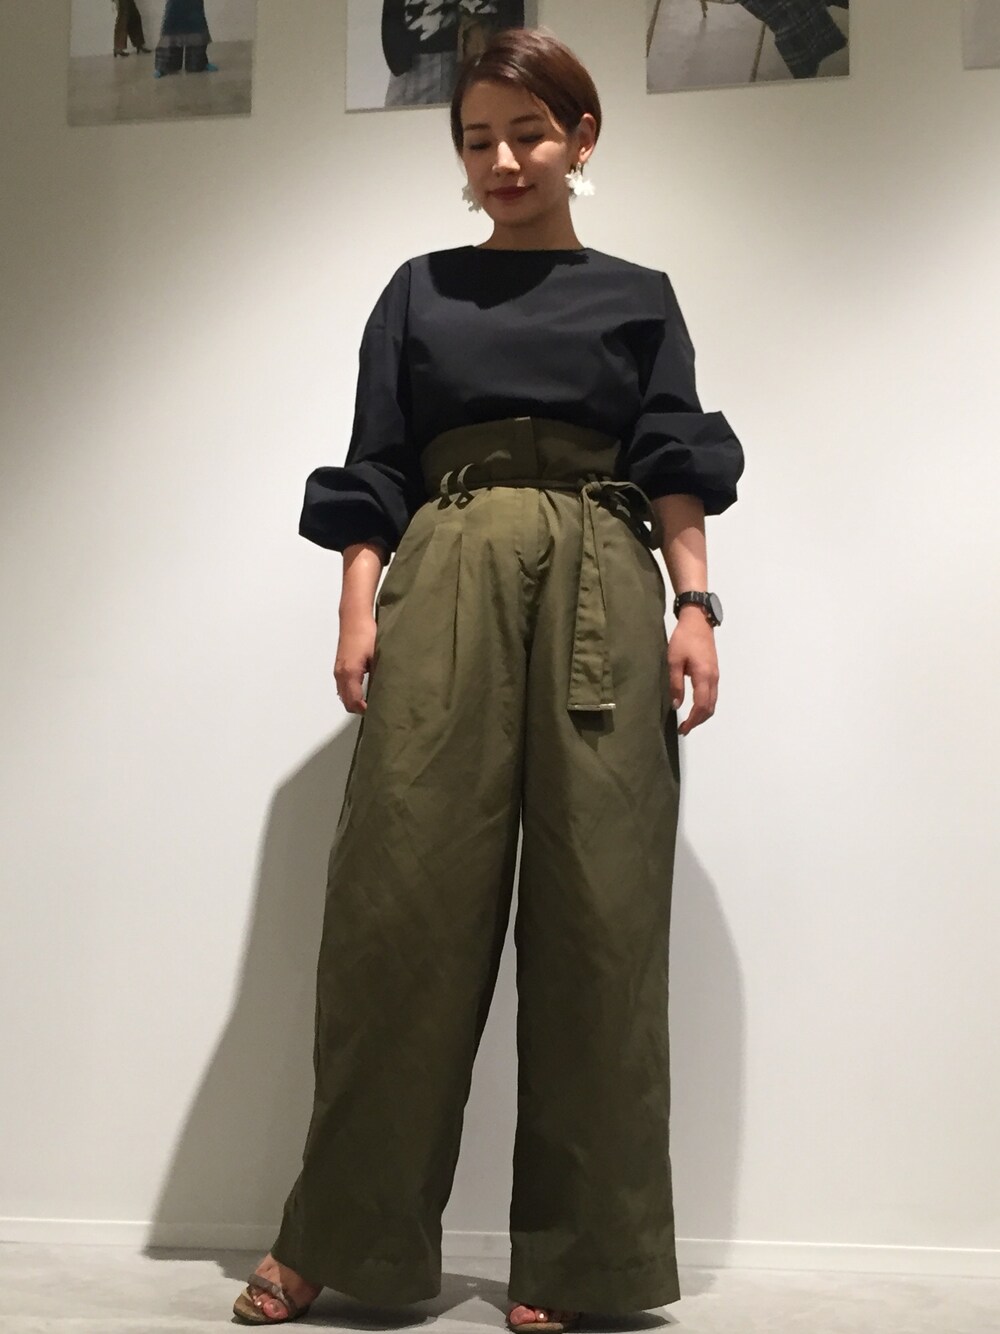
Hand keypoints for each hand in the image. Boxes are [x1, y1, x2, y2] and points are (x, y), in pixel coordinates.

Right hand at [334, 613, 376, 713]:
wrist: (354, 618)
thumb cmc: (366, 634)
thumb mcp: (377, 656)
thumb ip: (379, 675)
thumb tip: (385, 691)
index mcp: (350, 673)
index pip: (354, 702)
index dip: (365, 711)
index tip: (378, 713)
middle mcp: (340, 674)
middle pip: (346, 702)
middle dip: (359, 709)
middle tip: (376, 710)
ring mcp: (338, 671)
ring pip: (343, 695)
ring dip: (355, 701)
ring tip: (371, 702)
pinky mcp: (339, 666)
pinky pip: (342, 687)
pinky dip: (351, 693)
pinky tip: (364, 690)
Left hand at [667, 607, 718, 734]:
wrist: (698, 621)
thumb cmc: (684, 639)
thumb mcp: (674, 661)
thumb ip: (675, 684)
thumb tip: (676, 705)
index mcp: (703, 676)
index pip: (701, 706)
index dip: (693, 720)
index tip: (683, 728)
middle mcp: (713, 678)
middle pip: (710, 708)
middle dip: (698, 721)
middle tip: (684, 728)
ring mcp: (715, 675)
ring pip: (713, 702)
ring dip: (702, 714)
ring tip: (688, 720)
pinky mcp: (714, 671)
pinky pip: (712, 694)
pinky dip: (705, 705)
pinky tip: (694, 706)